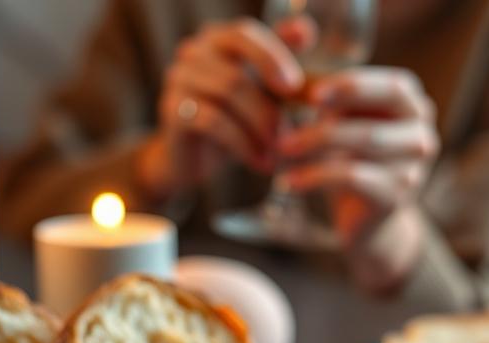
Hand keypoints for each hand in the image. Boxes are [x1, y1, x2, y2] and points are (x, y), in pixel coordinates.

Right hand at [138, 18, 309, 199]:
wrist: (197, 158)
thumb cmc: (239, 119)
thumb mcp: (270, 96)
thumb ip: (293, 80)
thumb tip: (316, 54)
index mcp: (218, 38)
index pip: (243, 34)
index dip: (272, 57)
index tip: (294, 88)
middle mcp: (193, 51)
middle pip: (235, 70)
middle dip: (268, 105)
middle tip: (291, 133)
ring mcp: (179, 79)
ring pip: (226, 95)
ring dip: (259, 127)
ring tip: (279, 152)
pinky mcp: (173, 110)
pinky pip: (213, 122)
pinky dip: (243, 144)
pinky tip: (260, 162)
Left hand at [277, 67, 438, 288]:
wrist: (363, 214)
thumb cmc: (348, 154)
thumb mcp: (339, 120)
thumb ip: (326, 99)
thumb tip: (291, 85)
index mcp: (412, 105)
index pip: (392, 88)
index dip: (353, 88)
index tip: (313, 94)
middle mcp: (422, 135)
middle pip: (373, 126)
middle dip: (325, 128)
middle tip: (284, 134)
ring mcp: (413, 169)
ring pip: (362, 151)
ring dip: (315, 149)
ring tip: (281, 152)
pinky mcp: (397, 197)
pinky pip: (353, 179)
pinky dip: (316, 177)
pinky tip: (290, 181)